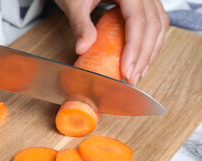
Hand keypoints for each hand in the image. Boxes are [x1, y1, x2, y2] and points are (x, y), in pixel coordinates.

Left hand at [55, 0, 169, 84]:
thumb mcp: (75, 4)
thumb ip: (80, 24)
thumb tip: (82, 49)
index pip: (137, 21)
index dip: (134, 48)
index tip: (126, 70)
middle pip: (152, 25)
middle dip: (144, 56)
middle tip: (132, 78)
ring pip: (159, 25)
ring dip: (150, 52)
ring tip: (138, 73)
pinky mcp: (144, 3)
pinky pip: (155, 23)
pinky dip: (151, 43)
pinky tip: (141, 59)